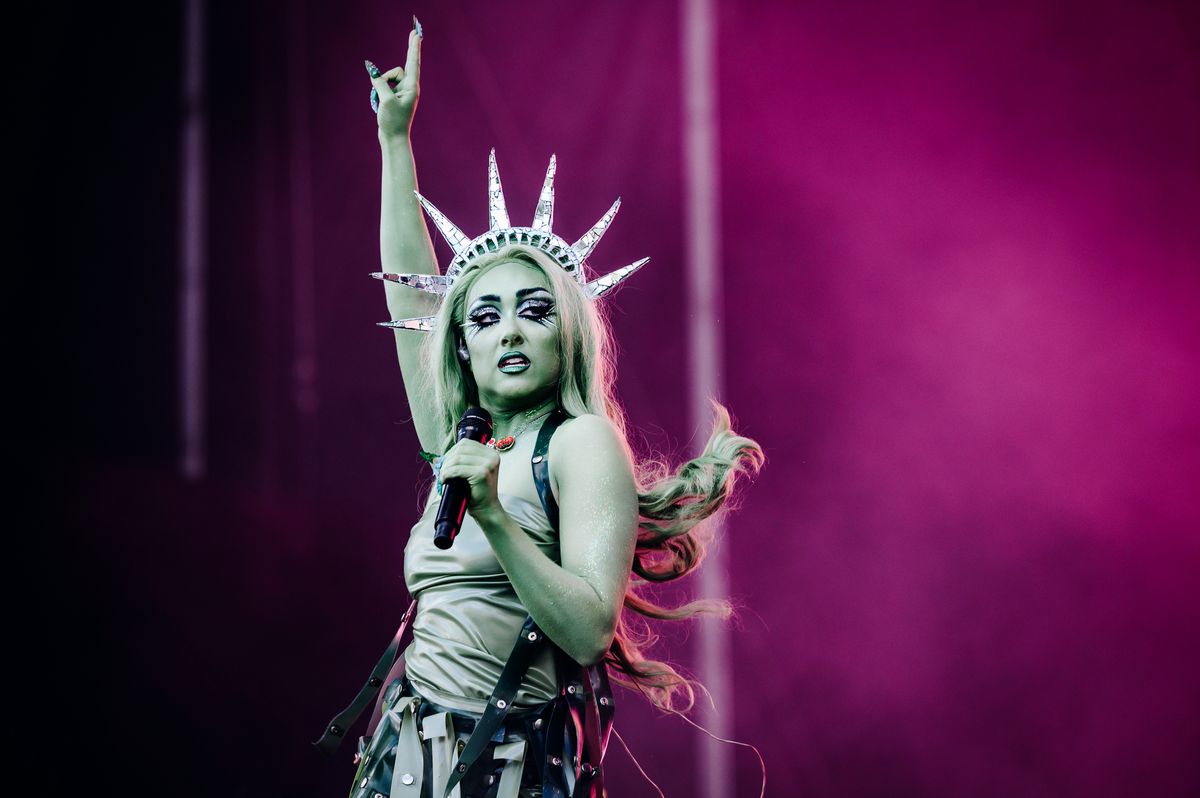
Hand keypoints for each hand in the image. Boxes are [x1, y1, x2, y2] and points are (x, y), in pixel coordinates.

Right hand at [367, 21, 421, 139]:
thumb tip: (372, 70)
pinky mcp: (394, 97)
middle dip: (392, 72)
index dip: (413, 47)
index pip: (413, 63)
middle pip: (397, 70)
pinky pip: (383, 87)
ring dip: (379, 88)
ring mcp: (402, 93)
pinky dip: (378, 93)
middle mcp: (409, 88)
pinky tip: (379, 105)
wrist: (393, 139)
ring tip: (381, 104)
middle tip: (410, 43)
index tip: (416, 33)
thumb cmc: (392, 122)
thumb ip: (379, 82)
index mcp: (412, 88)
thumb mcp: (385, 100)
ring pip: (387, 79)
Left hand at [437, 439, 502, 519]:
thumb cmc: (476, 492)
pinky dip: (447, 474)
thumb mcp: (470, 472)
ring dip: (446, 467)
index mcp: (491, 453)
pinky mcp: (482, 473)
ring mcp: (488, 464)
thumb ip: (460, 461)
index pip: (466, 443)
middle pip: (461, 449)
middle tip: (440, 471)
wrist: (486, 509)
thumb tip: (436, 458)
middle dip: (447, 459)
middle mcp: (492, 456)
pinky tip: (445, 480)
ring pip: (457, 458)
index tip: (444, 463)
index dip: (451, 451)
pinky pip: (457, 469)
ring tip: (442, 477)